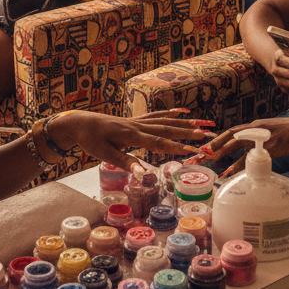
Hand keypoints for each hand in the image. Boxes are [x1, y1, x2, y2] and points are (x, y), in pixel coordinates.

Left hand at [52, 109, 211, 173]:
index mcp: (132, 135)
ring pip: (165, 122)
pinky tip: (182, 113)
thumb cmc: (91, 140)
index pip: (160, 143)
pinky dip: (171, 114)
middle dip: (189, 133)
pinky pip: (157, 116)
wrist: (79, 122)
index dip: (178, 148)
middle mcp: (138, 125)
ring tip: (203, 124)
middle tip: (208, 136)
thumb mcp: (106, 154)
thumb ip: (126, 163)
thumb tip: (144, 175)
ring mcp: (138, 121)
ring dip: (184, 124)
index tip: (195, 152)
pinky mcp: (135, 120)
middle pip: (168, 129)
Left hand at [203, 114, 288, 170]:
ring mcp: (263, 136)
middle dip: (213, 145)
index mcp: (256, 125)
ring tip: (209, 162)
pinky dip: (239, 165)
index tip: (206, 147)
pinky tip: (231, 172)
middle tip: (200, 155)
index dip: (218, 139)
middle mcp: (256, 128)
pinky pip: (251, 157)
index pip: (232, 131)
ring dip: (221, 152)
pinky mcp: (271, 146)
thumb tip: (255, 151)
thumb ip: (263, 139)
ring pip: (236, 143)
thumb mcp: (274, 132)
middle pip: (229, 135)